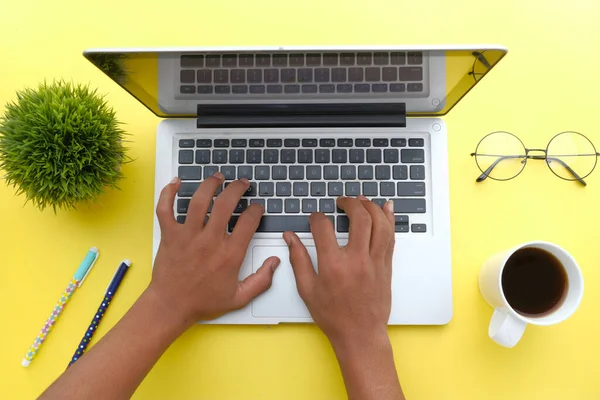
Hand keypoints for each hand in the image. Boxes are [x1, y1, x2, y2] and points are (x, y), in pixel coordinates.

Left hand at [150, 173, 279, 324]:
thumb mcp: (239, 297)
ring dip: (210, 184)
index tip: (257, 207)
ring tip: (218, 176)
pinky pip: (166, 208)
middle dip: (237, 188)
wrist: (171, 306)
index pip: (248, 221)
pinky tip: (176, 182)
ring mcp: (188, 235)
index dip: (256, 209)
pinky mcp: (170, 235)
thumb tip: (275, 262)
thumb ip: (261, 280)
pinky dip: (169, 193)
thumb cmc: (203, 302)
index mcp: (229, 254)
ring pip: (199, 200)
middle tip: (242, 183)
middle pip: (227, 203)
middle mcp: (210, 240)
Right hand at [284, 196, 394, 347]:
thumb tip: (290, 238)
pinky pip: (391, 237)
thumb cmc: (333, 316)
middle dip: (349, 203)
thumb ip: (298, 259)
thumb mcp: (307, 289)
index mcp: (333, 265)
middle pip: (359, 218)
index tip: (314, 218)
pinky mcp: (386, 266)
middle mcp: (357, 260)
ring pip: (379, 224)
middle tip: (342, 201)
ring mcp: (375, 262)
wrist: (360, 335)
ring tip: (361, 200)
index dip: (316, 218)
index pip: (324, 228)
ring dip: (371, 207)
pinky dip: (389, 220)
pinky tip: (386, 208)